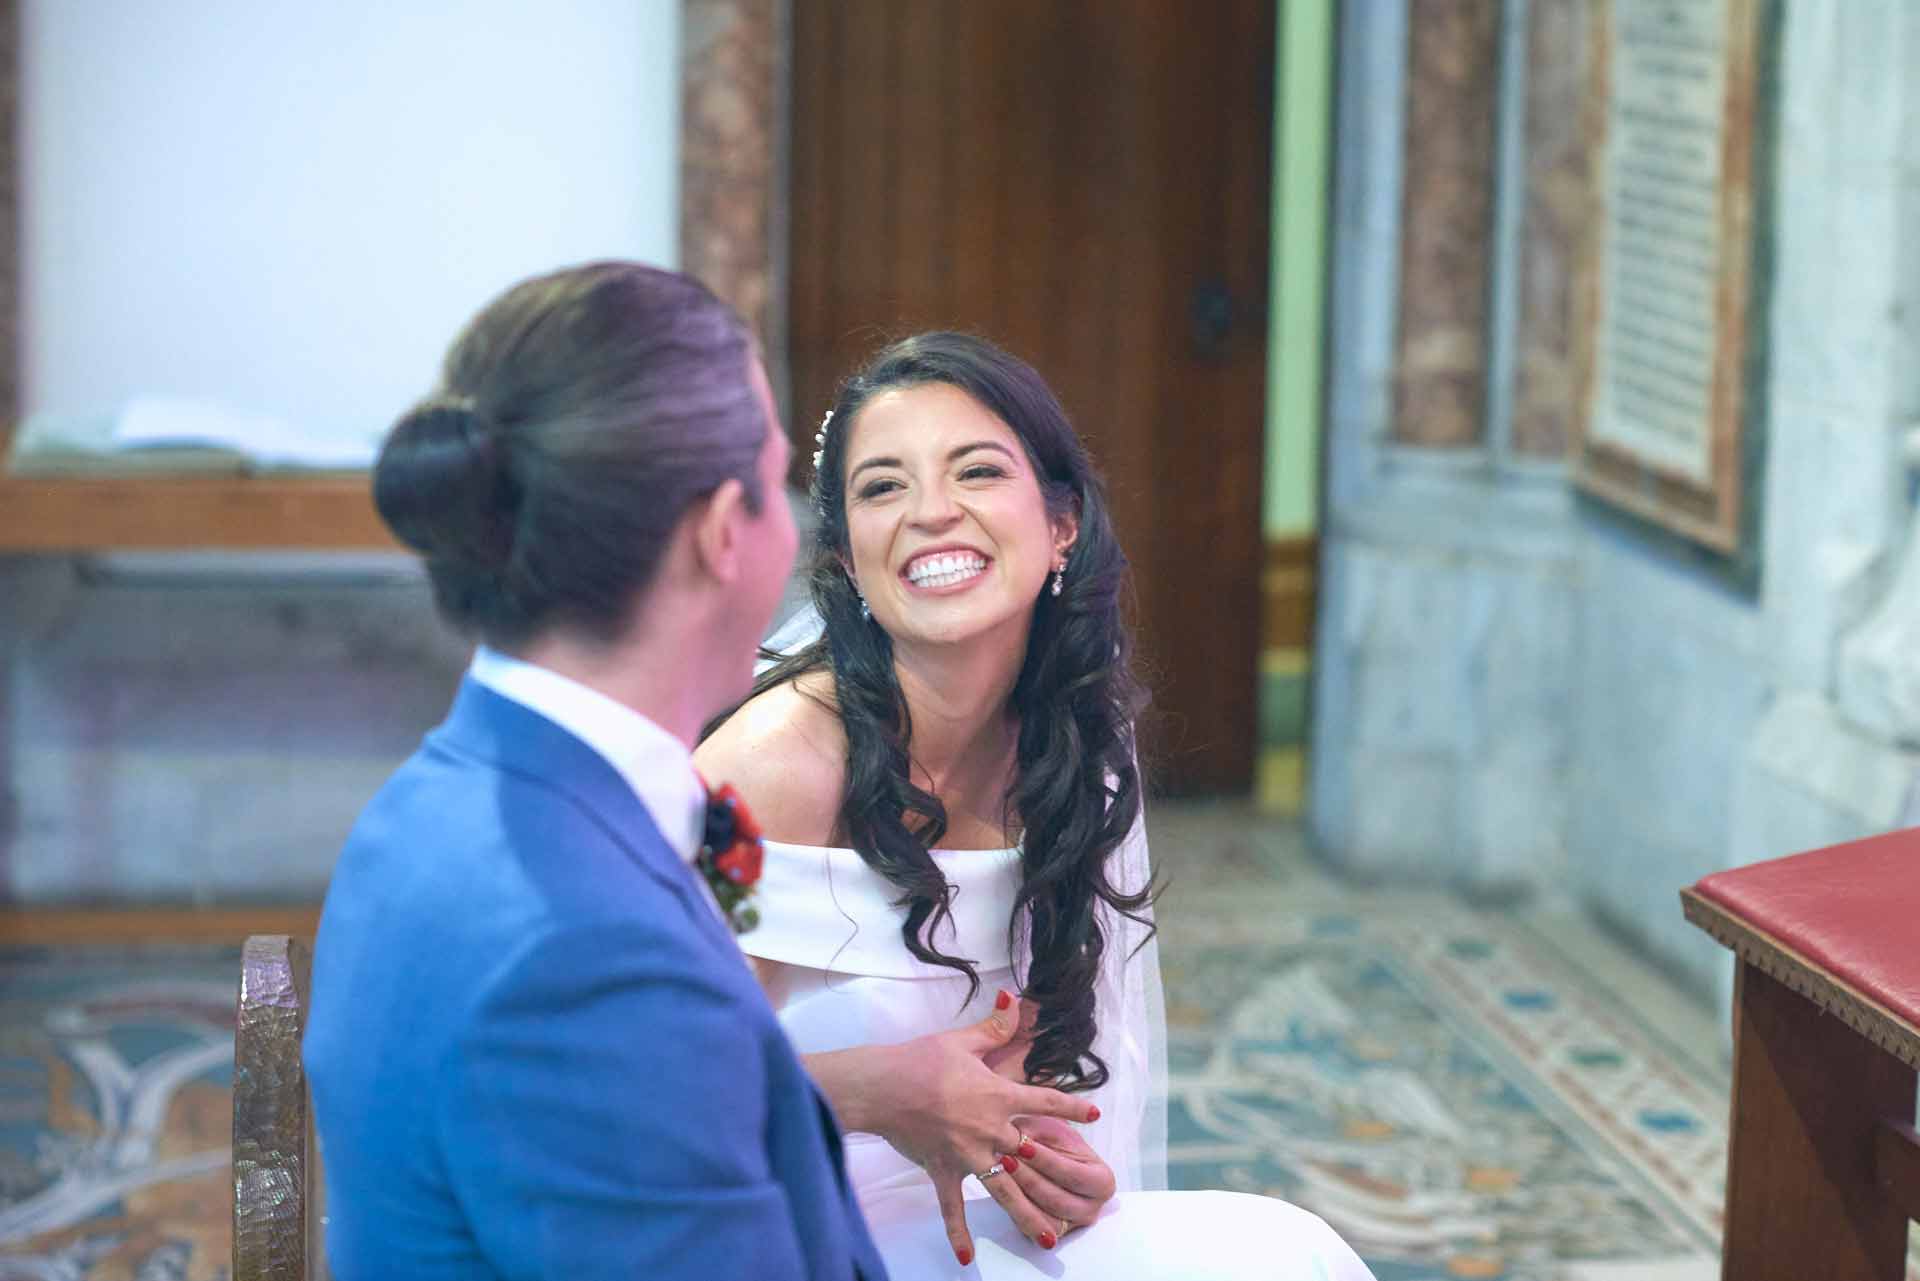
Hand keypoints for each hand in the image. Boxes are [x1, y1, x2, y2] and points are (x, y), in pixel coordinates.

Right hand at [861, 990, 1099, 1265]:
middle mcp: (991, 1130)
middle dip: (1059, 1175)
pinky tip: (967, 1258)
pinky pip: (952, 1206)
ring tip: (1050, 1238)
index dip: (1071, 1107)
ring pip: (1006, 1190)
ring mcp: (968, 1155)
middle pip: (1033, 1155)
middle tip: (1084, 1198)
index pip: (1044, 1101)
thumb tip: (1016, 1000)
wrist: (883, 1085)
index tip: (1094, 1116)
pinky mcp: (943, 1170)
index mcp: (999, 1096)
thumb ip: (995, 1028)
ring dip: (1028, 1215)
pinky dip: (959, 1232)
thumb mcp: (962, 1041)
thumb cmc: (922, 1060)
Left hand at [997, 1114, 1117, 1241]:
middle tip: (1005, 1159)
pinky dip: (1014, 1208)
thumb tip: (1021, 1136)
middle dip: (1029, 1179)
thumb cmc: (1052, 1140)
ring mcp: (1071, 1224)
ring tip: (999, 1170)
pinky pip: (1031, 1229)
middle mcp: (1092, 1207)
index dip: (1047, 1161)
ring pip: (1043, 1218)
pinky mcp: (1050, 1233)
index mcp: (1102, 1181)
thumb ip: (1042, 1132)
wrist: (1044, 1155)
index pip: (1074, 1174)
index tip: (1023, 1145)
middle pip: (1058, 1200)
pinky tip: (1000, 1187)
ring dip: (1019, 1194)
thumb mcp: (1050, 1127)